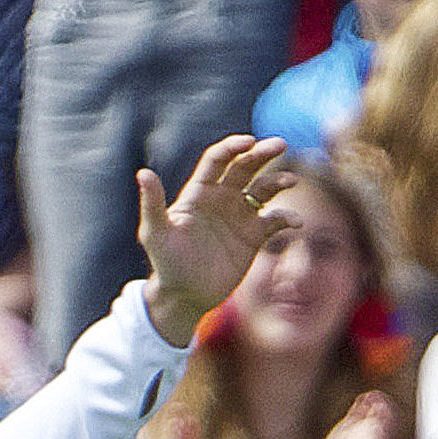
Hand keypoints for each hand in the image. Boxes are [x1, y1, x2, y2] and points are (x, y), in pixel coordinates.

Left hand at [138, 135, 295, 345]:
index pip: (218, 159)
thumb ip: (152, 203)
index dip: (233, 146)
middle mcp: (222, 198)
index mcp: (199, 192)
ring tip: (290, 182)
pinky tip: (295, 223)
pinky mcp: (254, 235)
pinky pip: (276, 219)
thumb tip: (142, 173)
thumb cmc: (166, 264)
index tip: (249, 141)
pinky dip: (288, 217)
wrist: (184, 297)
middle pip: (246, 166)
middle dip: (263, 153)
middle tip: (280, 144)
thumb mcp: (156, 233)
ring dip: (279, 180)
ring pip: (265, 188)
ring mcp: (240, 215)